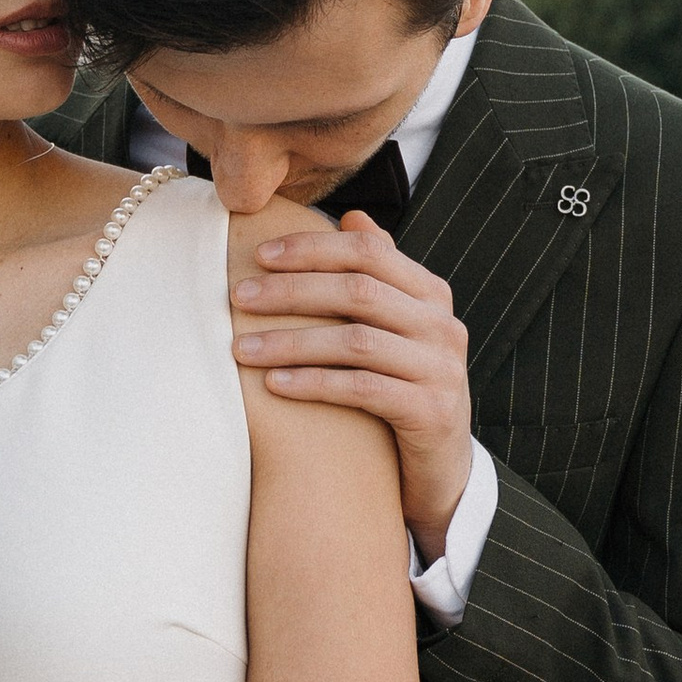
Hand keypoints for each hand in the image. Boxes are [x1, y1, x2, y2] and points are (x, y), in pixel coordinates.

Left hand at [234, 219, 474, 560]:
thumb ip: (378, 276)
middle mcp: (442, 326)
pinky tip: (273, 385)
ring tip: (241, 349)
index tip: (259, 255)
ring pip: (356, 342)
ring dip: (291, 342)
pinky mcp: (431, 413)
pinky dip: (313, 383)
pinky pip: (362, 390)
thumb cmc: (403, 387)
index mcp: (431, 294)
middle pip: (359, 292)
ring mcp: (441, 370)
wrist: (440, 466)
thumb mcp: (396, 328)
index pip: (368, 252)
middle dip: (291, 291)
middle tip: (238, 297)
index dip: (311, 249)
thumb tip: (353, 215)